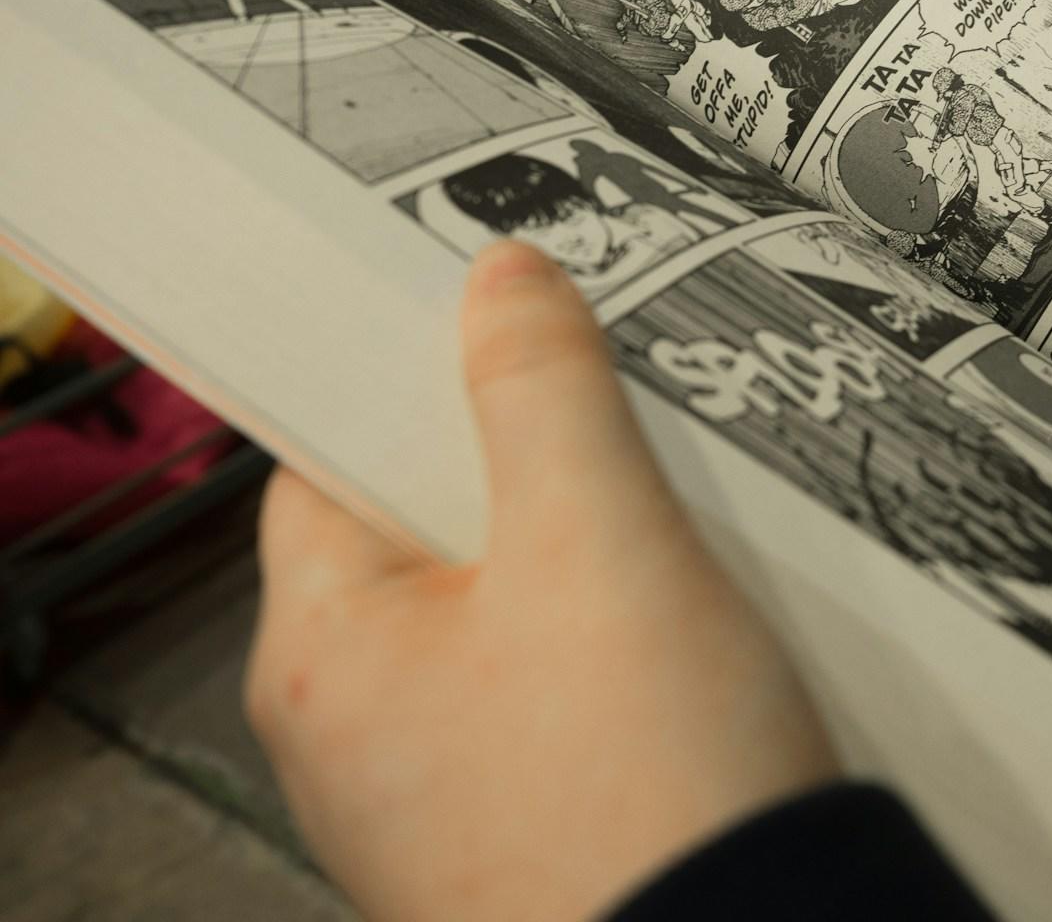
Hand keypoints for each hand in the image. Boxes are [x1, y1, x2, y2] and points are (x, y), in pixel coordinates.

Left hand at [247, 242, 837, 921]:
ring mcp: (438, 790)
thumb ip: (544, 390)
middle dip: (520, 456)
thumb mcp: (599, 539)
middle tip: (607, 393)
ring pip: (499, 608)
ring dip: (578, 545)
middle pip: (423, 532)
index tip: (492, 313)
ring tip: (664, 499)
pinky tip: (682, 610)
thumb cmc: (645, 774)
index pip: (329, 463)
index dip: (411, 379)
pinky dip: (606, 632)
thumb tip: (502, 279)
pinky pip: (548, 684)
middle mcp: (353, 735)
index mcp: (320, 657)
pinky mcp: (523, 821)